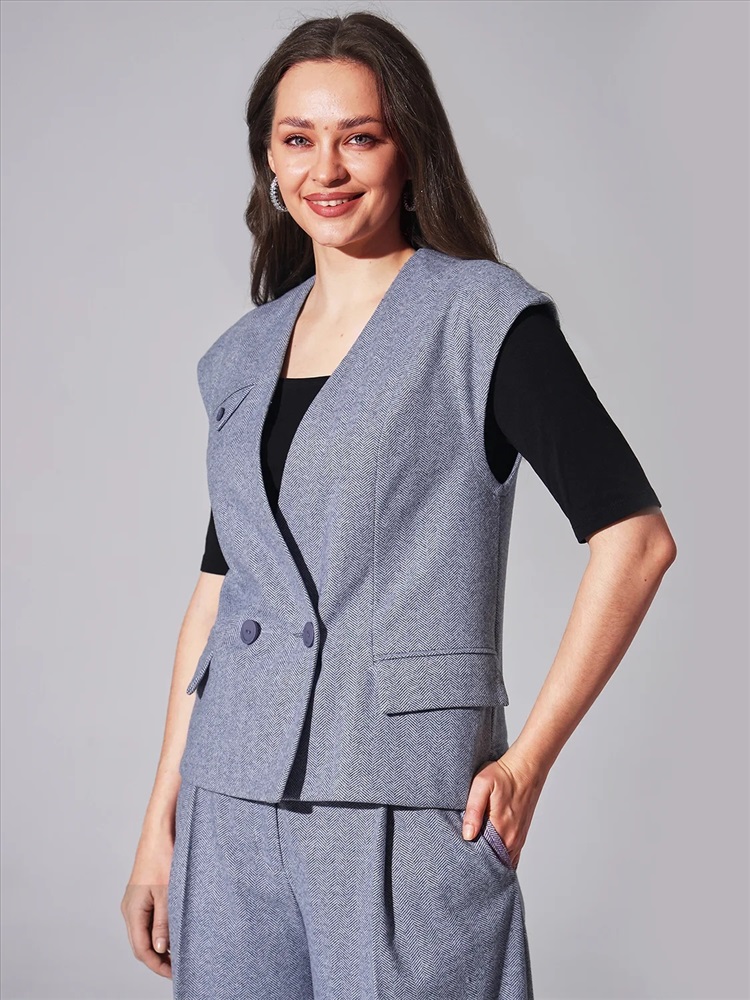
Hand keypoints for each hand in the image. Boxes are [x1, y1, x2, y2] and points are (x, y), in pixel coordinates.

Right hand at [121, 835, 173, 978]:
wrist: (160, 831)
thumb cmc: (163, 857)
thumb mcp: (167, 893)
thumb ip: (163, 923)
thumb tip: (161, 950)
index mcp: (132, 910)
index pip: (141, 949)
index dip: (157, 965)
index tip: (174, 973)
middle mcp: (130, 908)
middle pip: (141, 943)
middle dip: (159, 958)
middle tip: (179, 966)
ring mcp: (135, 901)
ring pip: (145, 931)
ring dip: (160, 943)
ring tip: (179, 952)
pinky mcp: (143, 893)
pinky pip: (148, 918)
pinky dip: (160, 929)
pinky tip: (174, 931)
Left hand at [461, 749, 545, 867]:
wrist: (526, 767)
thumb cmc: (502, 774)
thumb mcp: (482, 785)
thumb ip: (473, 811)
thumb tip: (467, 835)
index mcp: (501, 830)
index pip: (484, 858)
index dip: (471, 861)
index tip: (459, 860)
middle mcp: (512, 839)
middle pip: (494, 862)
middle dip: (480, 864)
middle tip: (463, 862)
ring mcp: (519, 838)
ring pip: (504, 860)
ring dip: (491, 861)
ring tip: (475, 857)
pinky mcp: (521, 834)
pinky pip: (512, 855)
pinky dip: (501, 857)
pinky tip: (490, 852)